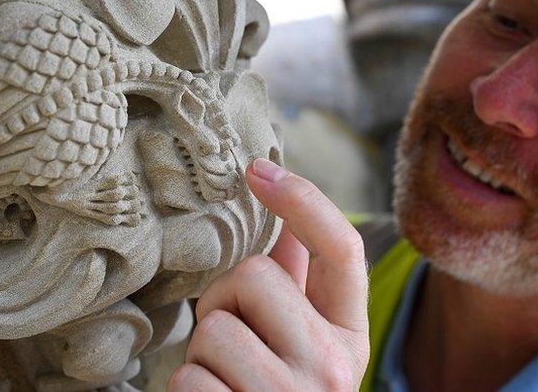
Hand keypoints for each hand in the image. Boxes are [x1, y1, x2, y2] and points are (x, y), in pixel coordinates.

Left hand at [168, 158, 369, 390]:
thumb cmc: (280, 391)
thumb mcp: (307, 344)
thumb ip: (296, 285)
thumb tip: (282, 211)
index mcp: (349, 337)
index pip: (342, 249)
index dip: (303, 199)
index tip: (258, 169)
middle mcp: (329, 366)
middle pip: (256, 274)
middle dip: (225, 300)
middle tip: (231, 341)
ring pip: (214, 328)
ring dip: (202, 353)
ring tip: (223, 378)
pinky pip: (188, 378)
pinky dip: (188, 390)